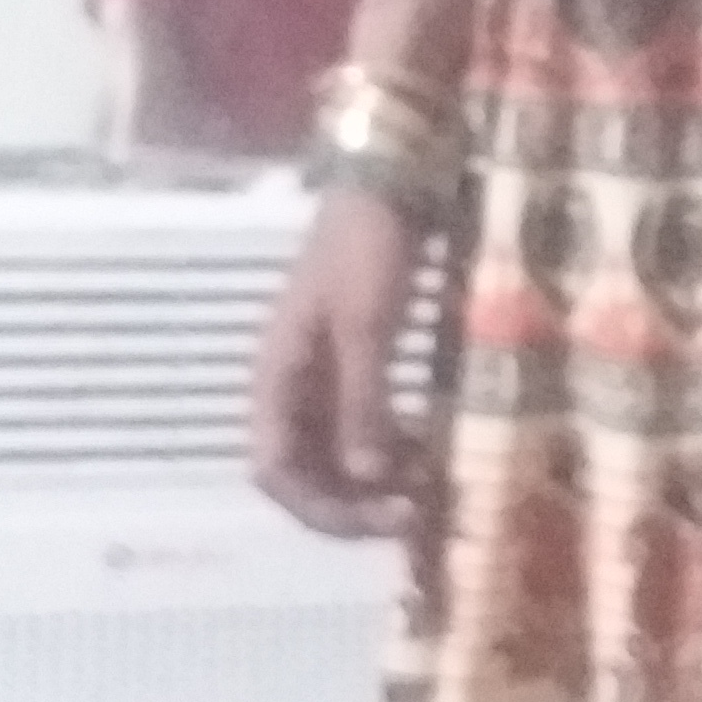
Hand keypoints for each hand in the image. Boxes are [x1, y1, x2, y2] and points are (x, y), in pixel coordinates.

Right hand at [251, 183, 435, 538]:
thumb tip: (367, 479)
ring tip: (427, 491)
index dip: (321, 508)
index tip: (382, 516)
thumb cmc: (367, 249)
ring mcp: (321, 380)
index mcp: (275, 379)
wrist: (387, 185)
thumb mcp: (366, 325)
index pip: (274, 471)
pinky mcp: (355, 368)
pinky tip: (428, 455)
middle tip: (413, 515)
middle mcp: (290, 389)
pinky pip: (362, 429)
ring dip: (373, 484)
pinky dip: (390, 451)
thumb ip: (363, 402)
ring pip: (335, 458)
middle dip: (353, 504)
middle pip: (304, 474)